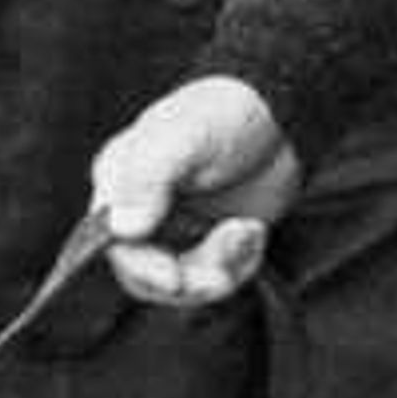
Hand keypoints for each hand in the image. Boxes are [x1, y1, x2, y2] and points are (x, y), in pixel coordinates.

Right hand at [91, 76, 300, 307]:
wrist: (280, 118)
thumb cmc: (226, 114)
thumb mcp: (188, 136)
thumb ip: (150, 177)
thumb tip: (123, 227)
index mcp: (121, 182)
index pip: (116, 243)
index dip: (144, 269)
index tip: (175, 280)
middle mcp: (140, 212)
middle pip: (147, 276)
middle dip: (191, 278)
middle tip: (226, 266)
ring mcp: (175, 230)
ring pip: (185, 283)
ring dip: (222, 268)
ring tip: (249, 231)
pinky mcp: (208, 244)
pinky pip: (217, 278)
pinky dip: (241, 262)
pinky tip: (255, 231)